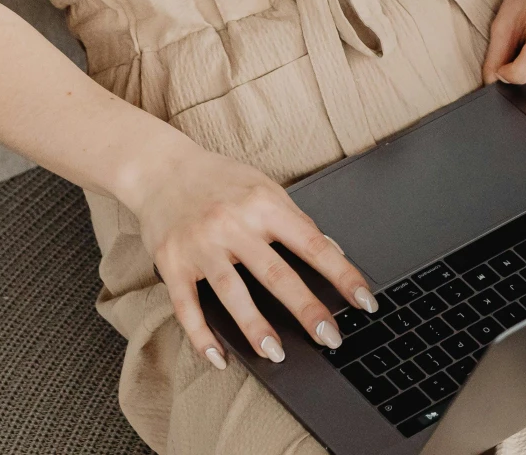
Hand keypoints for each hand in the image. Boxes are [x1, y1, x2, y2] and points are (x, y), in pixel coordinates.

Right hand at [125, 139, 375, 369]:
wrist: (161, 168)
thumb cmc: (218, 179)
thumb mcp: (264, 187)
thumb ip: (295, 219)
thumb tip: (332, 248)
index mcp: (263, 204)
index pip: (312, 244)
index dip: (342, 273)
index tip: (364, 299)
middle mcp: (232, 224)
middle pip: (275, 273)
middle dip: (306, 308)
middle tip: (330, 337)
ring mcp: (200, 245)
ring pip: (231, 292)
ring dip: (255, 328)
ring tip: (276, 354)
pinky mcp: (172, 263)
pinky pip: (187, 306)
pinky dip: (201, 335)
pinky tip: (218, 356)